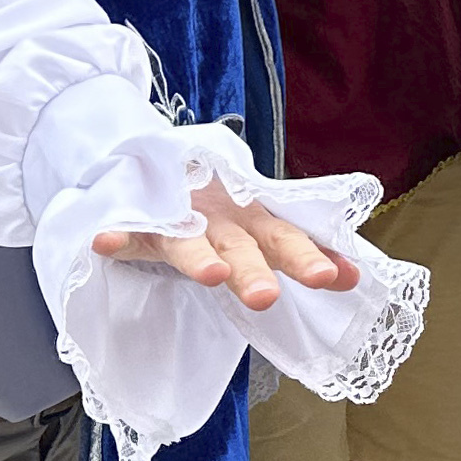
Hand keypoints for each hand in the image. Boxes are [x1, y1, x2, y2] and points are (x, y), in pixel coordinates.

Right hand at [93, 179, 361, 311]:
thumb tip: (356, 278)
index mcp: (253, 222)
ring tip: (210, 275)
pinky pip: (127, 230)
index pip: (285, 238)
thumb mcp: (263, 230)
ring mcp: (179, 217)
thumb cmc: (223, 210)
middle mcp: (221, 219)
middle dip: (254, 269)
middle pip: (240, 244)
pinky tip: (104, 242)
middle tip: (267, 296)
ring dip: (197, 256)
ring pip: (187, 240)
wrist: (165, 163)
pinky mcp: (140, 219)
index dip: (308, 256)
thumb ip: (305, 252)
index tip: (332, 278)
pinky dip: (117, 236)